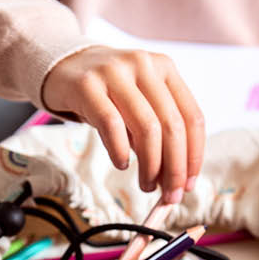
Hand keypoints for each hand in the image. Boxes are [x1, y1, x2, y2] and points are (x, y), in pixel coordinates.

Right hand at [42, 46, 204, 203]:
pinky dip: (120, 151)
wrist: (65, 67)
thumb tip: (173, 178)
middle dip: (174, 168)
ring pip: (147, 128)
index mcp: (165, 67)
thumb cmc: (108, 92)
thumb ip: (158, 131)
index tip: (188, 185)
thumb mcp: (140, 102)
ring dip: (150, 166)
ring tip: (145, 184)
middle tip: (170, 194)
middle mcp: (144, 65)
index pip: (192, 117)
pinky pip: (111, 125)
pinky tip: (122, 163)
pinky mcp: (87, 85)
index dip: (194, 157)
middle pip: (172, 126)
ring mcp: (115, 72)